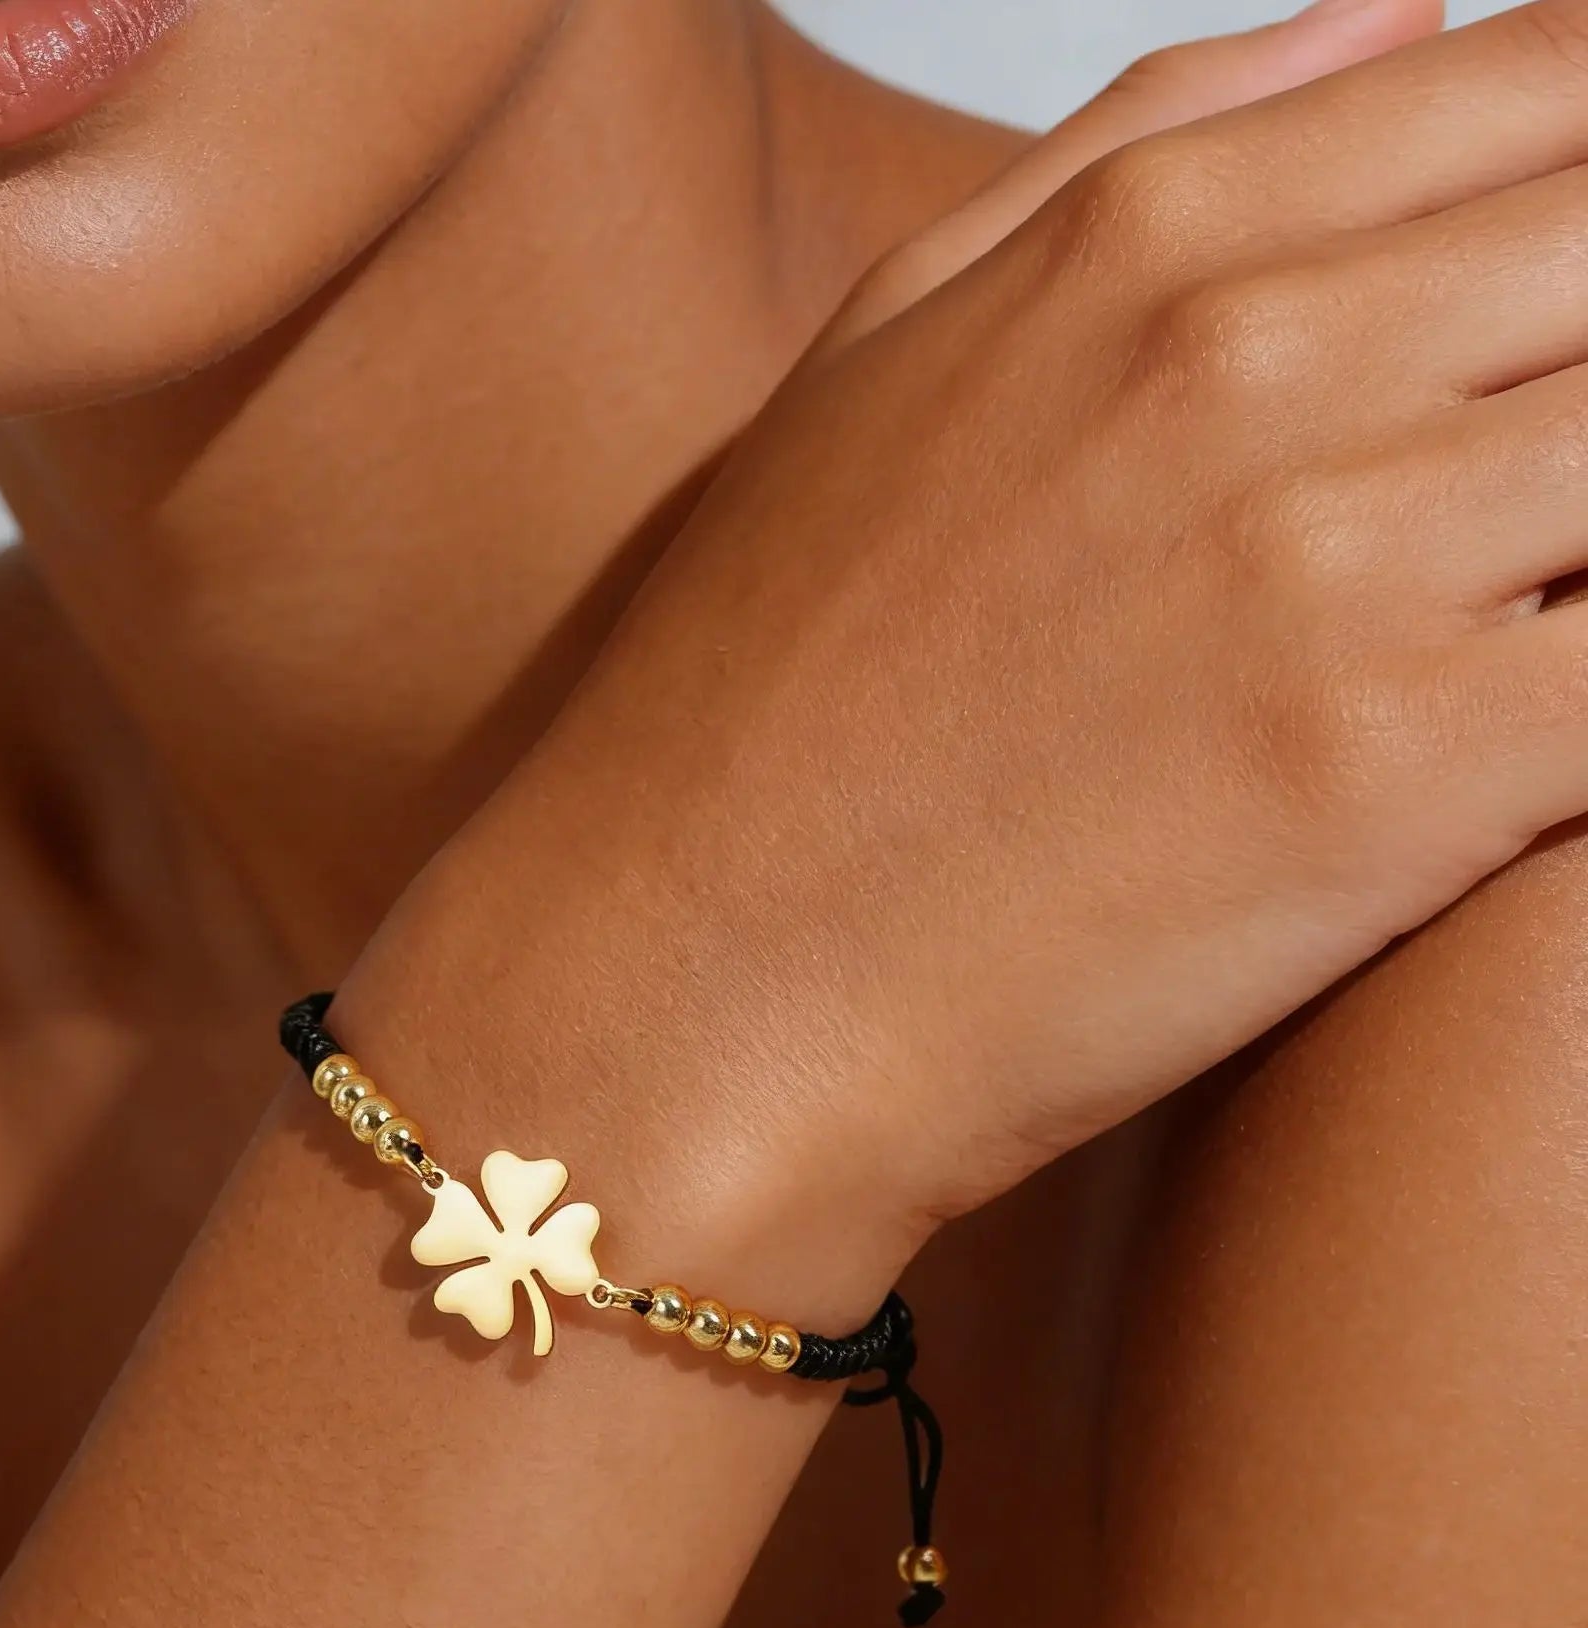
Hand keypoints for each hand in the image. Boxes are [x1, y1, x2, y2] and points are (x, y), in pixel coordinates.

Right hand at [358, 0, 1587, 1248]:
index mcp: (1148, 242)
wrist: (684, 976)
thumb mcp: (887, 358)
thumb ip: (1142, 153)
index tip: (1571, 330)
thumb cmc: (762, 702)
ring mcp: (1332, 559)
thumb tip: (1397, 11)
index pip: (1560, 89)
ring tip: (1524, 612)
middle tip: (1534, 509)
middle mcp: (1258, 358)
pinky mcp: (1397, 774)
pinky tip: (1549, 742)